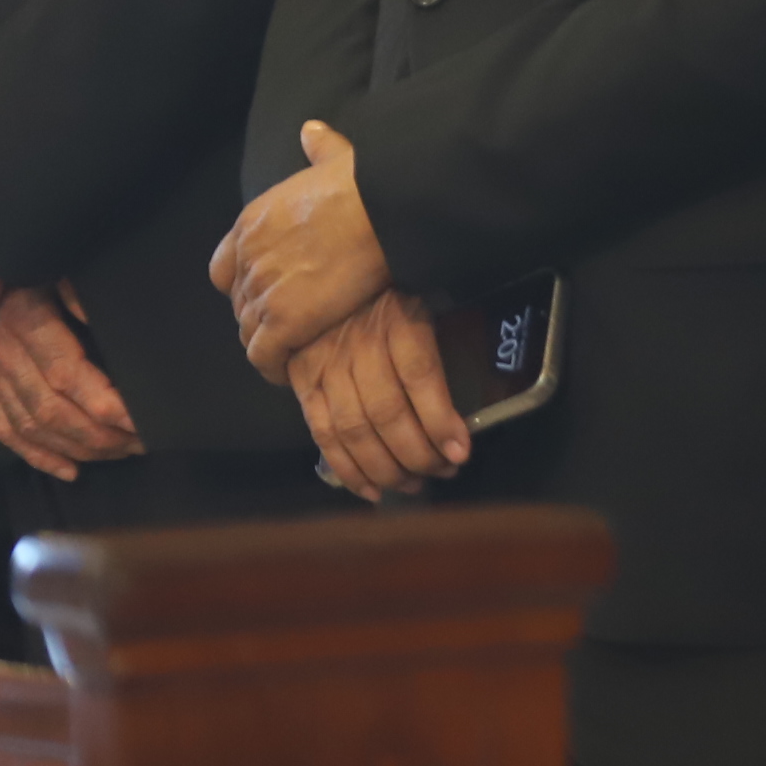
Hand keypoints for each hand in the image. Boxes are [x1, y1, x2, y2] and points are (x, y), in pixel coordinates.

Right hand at [0, 285, 144, 477]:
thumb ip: (77, 292)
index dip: (105, 402)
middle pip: (54, 411)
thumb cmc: (19, 267)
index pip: (67, 374)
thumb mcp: (49, 267)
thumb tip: (102, 319)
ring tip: (122, 453)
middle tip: (143, 442)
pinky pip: (7, 433)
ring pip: (34, 428)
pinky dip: (39, 457)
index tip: (140, 418)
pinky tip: (71, 470)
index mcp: (24, 321)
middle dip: (102, 434)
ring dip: (80, 448)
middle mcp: (3, 357)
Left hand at [211, 120, 393, 379]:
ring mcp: (263, 292)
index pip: (225, 268)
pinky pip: (264, 357)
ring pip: (249, 333)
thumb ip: (318, 147)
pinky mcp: (283, 323)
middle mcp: (248, 258)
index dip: (244, 284)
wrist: (380, 210)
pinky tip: (290, 372)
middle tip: (289, 326)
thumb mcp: (334, 156)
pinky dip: (273, 368)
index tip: (269, 292)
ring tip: (292, 353)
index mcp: (252, 222)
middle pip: (239, 304)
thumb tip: (309, 130)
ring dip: (267, 344)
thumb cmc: (365, 182)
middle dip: (260, 316)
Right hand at [287, 290, 470, 498]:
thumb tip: (462, 409)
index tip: (461, 452)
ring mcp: (326, 365)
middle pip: (387, 411)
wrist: (325, 275)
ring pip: (355, 429)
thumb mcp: (422, 304)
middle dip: (418, 454)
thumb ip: (438, 348)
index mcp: (397, 319)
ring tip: (415, 484)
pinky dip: (347, 470)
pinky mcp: (303, 382)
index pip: (419, 374)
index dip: (439, 419)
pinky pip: (323, 434)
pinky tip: (373, 491)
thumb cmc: (389, 294)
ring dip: (388, 469)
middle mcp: (360, 344)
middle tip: (444, 472)